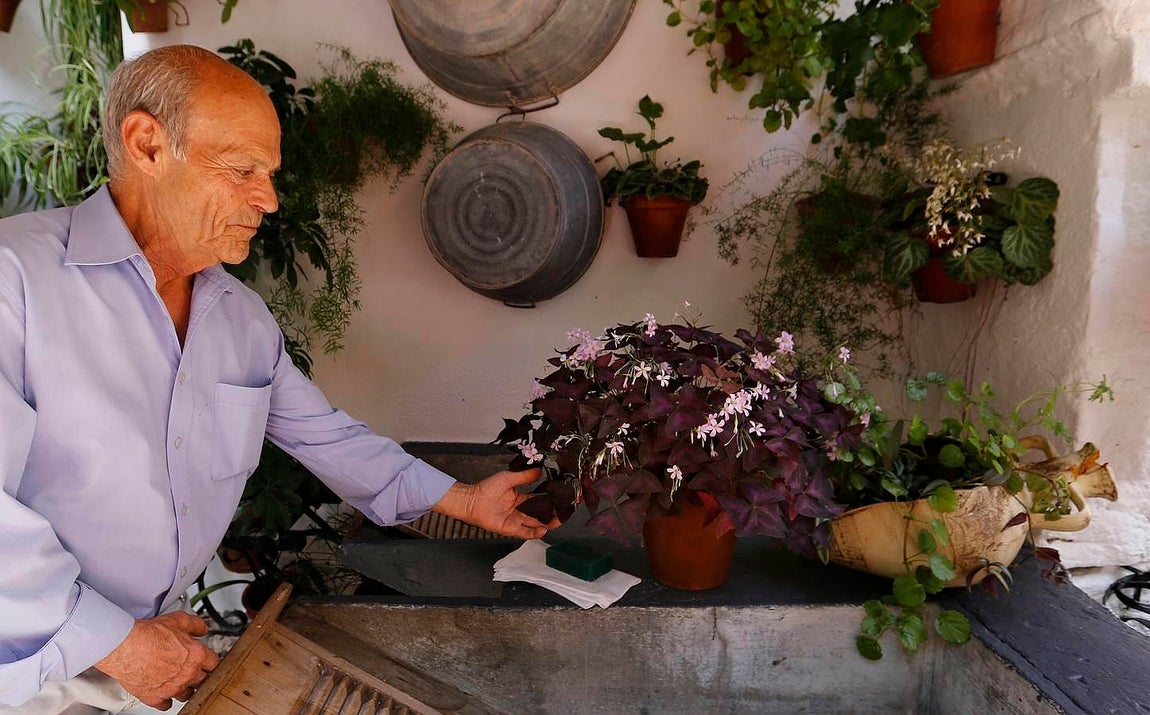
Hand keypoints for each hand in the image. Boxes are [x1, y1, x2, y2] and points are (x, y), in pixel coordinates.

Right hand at [94, 611, 219, 709]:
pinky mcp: (155, 697)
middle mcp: (188, 674)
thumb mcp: (178, 620)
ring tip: (180, 683)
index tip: (208, 664)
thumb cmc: (149, 635)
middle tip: (195, 673)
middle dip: (200, 677)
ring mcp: (172, 688)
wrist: (127, 647)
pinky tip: (164, 694)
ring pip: (187, 695)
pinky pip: (166, 705)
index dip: (211, 663)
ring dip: (185, 690)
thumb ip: (195, 624)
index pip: (214, 664)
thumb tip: (202, 629)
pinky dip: (166, 700)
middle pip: (203, 681)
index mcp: (197, 656)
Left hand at [434, 468, 559, 538]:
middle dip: (553, 514)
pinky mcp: (509, 529)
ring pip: (535, 524)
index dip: (551, 501)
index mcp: (521, 498)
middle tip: (564, 511)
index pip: (540, 501)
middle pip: (540, 514)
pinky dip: (534, 533)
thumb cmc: (486, 488)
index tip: (561, 498)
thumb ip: (524, 476)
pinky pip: (524, 533)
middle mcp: (520, 511)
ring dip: (547, 523)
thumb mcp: (508, 478)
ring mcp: (516, 521)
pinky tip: (543, 529)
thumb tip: (540, 470)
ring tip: (558, 520)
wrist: (470, 500)